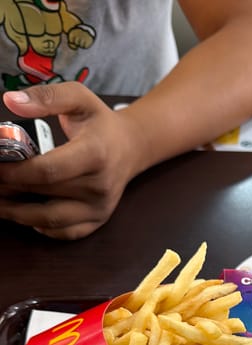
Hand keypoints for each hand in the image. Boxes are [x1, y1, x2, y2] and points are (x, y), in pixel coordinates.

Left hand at [0, 83, 141, 239]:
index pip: (48, 170)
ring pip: (50, 220)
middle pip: (44, 194)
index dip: (15, 171)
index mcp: (95, 154)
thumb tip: (10, 101)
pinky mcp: (98, 221)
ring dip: (17, 214)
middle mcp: (99, 186)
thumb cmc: (100, 122)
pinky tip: (23, 214)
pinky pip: (64, 233)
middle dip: (8, 190)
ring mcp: (99, 208)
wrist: (131, 148)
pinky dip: (39, 227)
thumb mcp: (78, 98)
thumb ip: (46, 97)